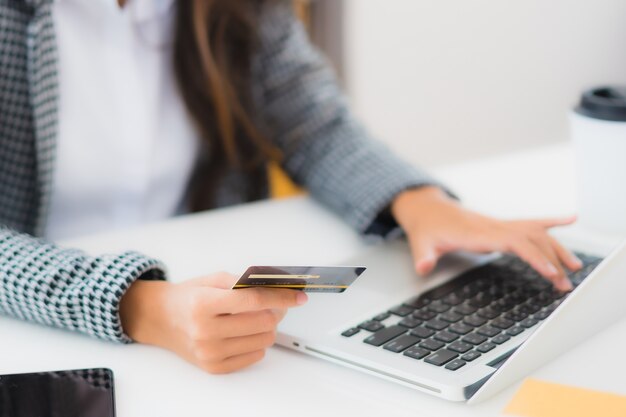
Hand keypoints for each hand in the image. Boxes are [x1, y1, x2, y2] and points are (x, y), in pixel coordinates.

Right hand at [119, 273, 307, 373]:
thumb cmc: (189, 297)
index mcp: (204, 304)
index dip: (281, 297)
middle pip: (263, 323)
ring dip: (269, 327)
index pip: (253, 301)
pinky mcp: (214, 367)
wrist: (160, 318)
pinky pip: (254, 356)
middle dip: (276, 311)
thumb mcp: (213, 279)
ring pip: (263, 341)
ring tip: (259, 317)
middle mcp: (205, 331)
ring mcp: (209, 352)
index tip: (298, 296)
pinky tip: (247, 332)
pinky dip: (258, 343)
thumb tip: (278, 286)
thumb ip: (244, 283)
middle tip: (277, 304)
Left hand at [391, 187, 582, 290]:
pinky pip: (530, 222)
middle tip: (565, 284)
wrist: (427, 209)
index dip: (532, 255)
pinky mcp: (502, 225)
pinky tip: (571, 219)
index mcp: (476, 233)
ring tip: (575, 267)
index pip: (511, 242)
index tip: (549, 272)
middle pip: (531, 238)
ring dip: (556, 248)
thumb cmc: (426, 228)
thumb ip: (423, 256)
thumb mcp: (420, 243)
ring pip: (536, 231)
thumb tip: (424, 266)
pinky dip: (552, 221)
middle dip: (551, 260)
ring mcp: (499, 224)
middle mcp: (493, 226)